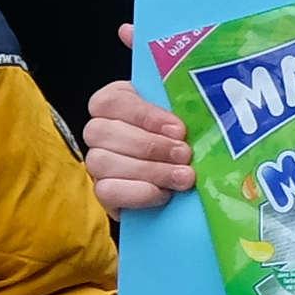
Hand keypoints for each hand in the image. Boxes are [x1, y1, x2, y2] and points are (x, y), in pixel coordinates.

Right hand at [79, 80, 187, 213]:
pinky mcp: (104, 193)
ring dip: (149, 170)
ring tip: (183, 177)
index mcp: (114, 104)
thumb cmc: (183, 140)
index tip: (178, 129)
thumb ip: (181, 112)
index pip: (111, 101)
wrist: (186, 186)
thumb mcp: (182, 119)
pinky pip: (106, 191)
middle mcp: (99, 131)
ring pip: (102, 161)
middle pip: (102, 131)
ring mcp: (97, 163)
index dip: (144, 115)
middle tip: (185, 154)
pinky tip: (164, 193)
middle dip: (151, 145)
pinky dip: (138, 192)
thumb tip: (197, 115)